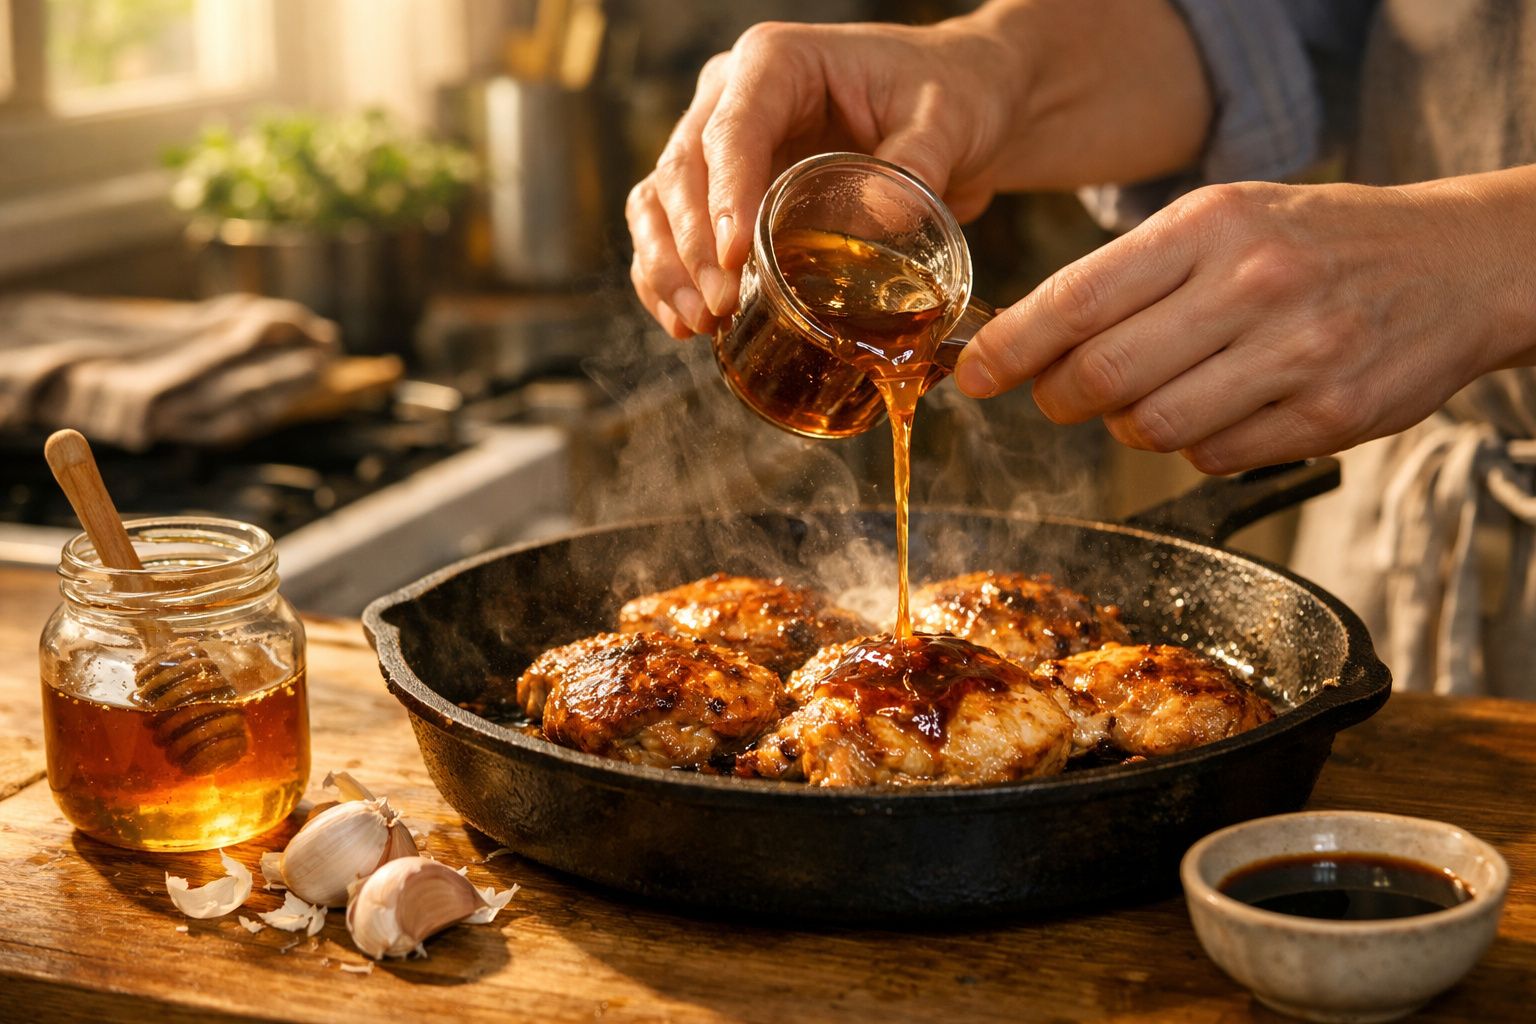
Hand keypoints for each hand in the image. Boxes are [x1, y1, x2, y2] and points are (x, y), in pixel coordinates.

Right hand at [626, 17, 1022, 339]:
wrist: (964, 108)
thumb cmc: (952, 94)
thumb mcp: (945, 120)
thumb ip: (915, 164)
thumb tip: (879, 229)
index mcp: (777, 63)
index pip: (731, 130)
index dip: (723, 197)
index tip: (735, 258)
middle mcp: (733, 97)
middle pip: (682, 170)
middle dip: (691, 246)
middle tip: (718, 306)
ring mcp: (725, 147)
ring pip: (660, 204)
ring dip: (669, 268)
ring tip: (698, 323)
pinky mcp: (730, 193)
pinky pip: (676, 234)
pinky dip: (672, 279)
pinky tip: (687, 324)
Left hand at [954, 173, 1535, 473]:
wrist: (1454, 263)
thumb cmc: (1313, 240)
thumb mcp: (1221, 220)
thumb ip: (1127, 277)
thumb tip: (1025, 340)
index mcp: (1209, 225)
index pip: (1075, 299)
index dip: (1009, 348)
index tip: (973, 374)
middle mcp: (1252, 284)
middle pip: (1100, 376)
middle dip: (1057, 398)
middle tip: (1057, 395)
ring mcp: (1297, 353)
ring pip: (1152, 426)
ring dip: (1129, 425)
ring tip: (1155, 394)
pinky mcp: (1330, 415)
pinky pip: (1212, 458)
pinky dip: (1195, 446)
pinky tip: (1222, 408)